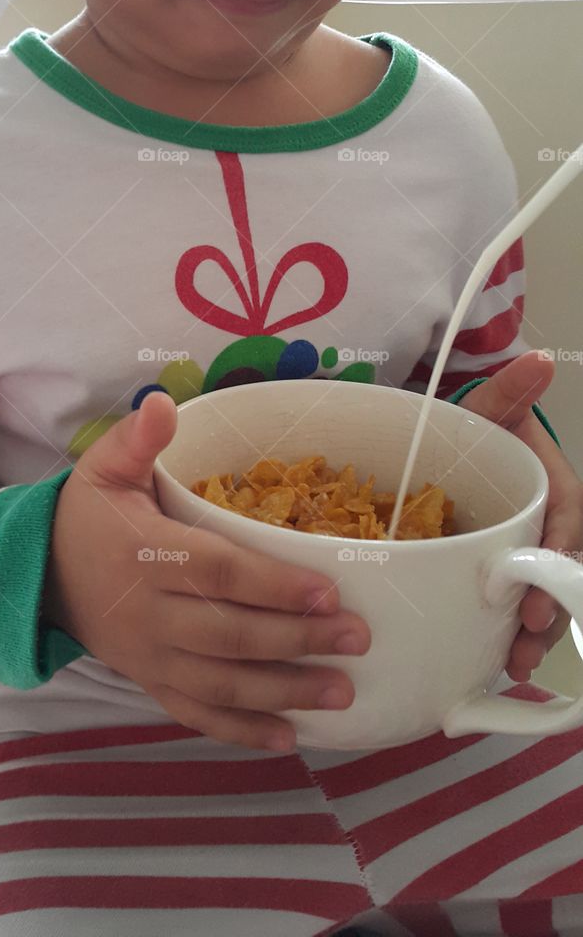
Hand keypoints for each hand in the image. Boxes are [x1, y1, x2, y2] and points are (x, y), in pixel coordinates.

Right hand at [44, 391, 370, 751]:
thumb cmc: (86, 516)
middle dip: (297, 640)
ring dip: (284, 691)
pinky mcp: (149, 682)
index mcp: (143, 553)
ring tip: (342, 692)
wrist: (38, 577)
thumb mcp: (103, 467)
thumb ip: (137, 438)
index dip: (272, 585)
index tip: (327, 591)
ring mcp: (149, 656)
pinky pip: (195, 713)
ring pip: (220, 682)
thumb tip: (162, 403)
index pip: (215, 573)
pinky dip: (240, 730)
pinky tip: (288, 738)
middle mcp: (147, 614)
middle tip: (357, 639)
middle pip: (230, 634)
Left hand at [459, 351, 582, 680]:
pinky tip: (500, 661)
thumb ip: (510, 389)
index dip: (558, 557)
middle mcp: (551, 527)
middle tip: (527, 640)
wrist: (455, 446)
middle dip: (551, 610)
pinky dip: (515, 633)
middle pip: (563, 575)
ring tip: (514, 662)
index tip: (540, 585)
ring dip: (536, 633)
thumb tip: (537, 360)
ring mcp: (530, 553)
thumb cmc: (479, 427)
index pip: (567, 525)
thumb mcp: (491, 406)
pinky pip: (522, 605)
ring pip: (548, 597)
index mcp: (556, 490)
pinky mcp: (508, 573)